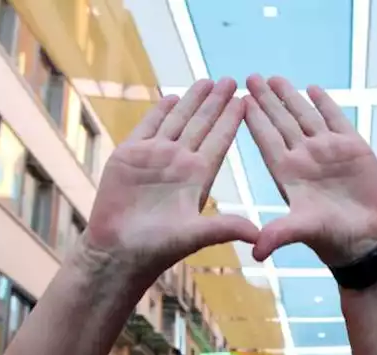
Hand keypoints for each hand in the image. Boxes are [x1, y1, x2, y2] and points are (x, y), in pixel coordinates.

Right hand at [84, 78, 258, 277]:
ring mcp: (154, 158)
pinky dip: (158, 112)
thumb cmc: (156, 249)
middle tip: (232, 80)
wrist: (117, 251)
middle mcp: (179, 164)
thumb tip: (258, 236)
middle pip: (201, 125)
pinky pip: (146, 127)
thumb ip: (224, 229)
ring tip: (206, 81)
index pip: (219, 142)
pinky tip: (170, 97)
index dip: (231, 121)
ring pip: (176, 121)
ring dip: (191, 101)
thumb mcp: (195, 236)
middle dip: (216, 103)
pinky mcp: (128, 156)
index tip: (246, 101)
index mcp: (198, 178)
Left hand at [243, 75, 376, 265]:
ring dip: (290, 97)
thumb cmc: (334, 237)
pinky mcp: (352, 148)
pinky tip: (313, 88)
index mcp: (288, 173)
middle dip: (267, 100)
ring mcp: (327, 151)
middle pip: (281, 122)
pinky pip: (335, 119)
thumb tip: (256, 252)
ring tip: (275, 78)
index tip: (240, 100)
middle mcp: (304, 158)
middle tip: (251, 77)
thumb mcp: (303, 231)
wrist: (369, 238)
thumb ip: (281, 234)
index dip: (254, 120)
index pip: (266, 140)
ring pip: (304, 116)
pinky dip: (324, 104)